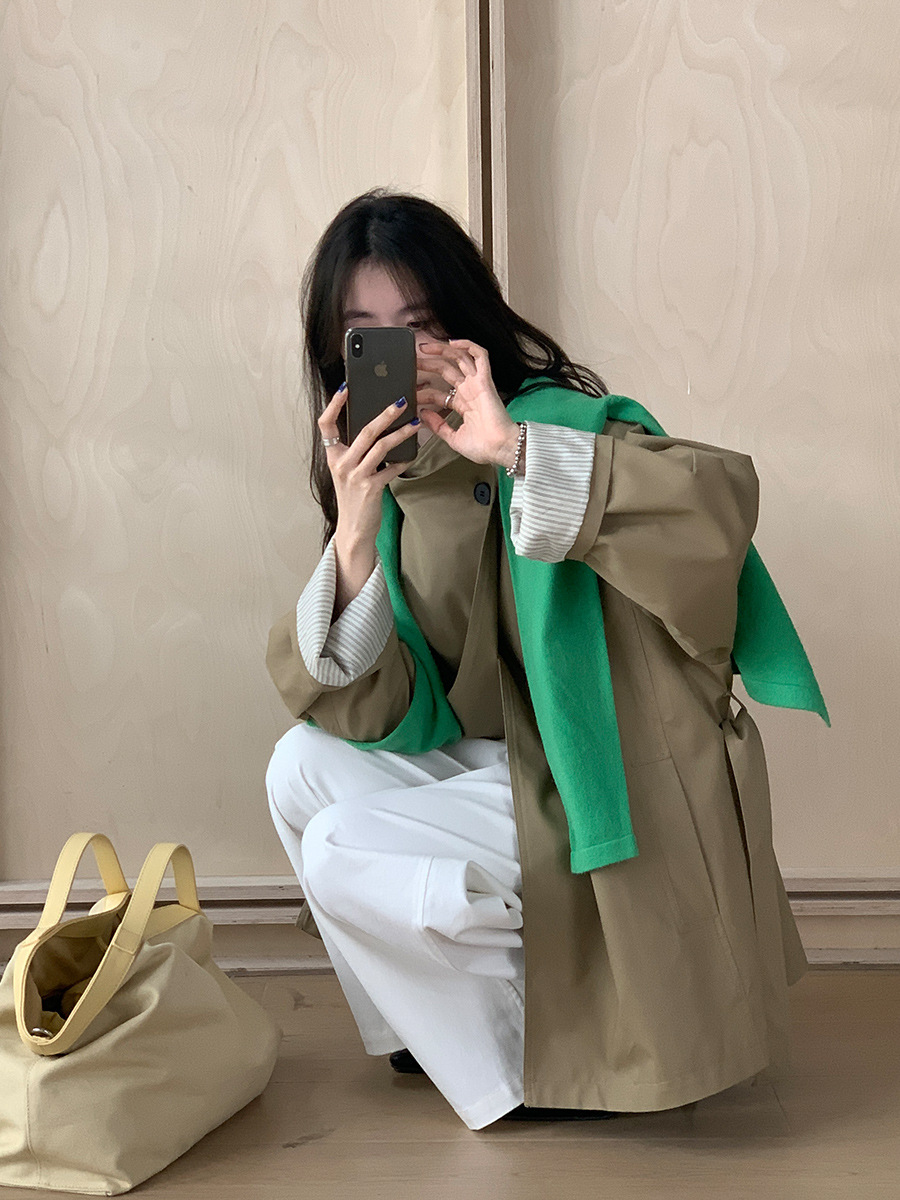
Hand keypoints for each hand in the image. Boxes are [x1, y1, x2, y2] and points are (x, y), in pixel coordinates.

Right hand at [318, 385, 417, 611]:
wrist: (354, 529)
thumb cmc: (354, 496)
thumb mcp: (349, 470)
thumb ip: (357, 450)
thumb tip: (378, 425)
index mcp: (333, 455)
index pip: (326, 424)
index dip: (334, 404)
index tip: (345, 388)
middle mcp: (341, 463)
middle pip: (364, 431)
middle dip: (385, 413)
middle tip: (401, 401)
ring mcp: (355, 476)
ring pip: (380, 447)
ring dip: (401, 434)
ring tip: (416, 424)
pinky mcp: (371, 488)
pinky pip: (391, 469)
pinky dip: (404, 461)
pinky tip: (414, 454)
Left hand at [416, 340, 519, 469]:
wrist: (499, 448)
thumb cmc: (483, 447)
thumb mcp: (453, 438)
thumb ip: (438, 426)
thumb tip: (423, 415)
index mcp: (463, 405)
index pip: (440, 392)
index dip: (424, 390)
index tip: (411, 391)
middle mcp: (470, 392)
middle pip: (447, 370)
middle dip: (429, 364)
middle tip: (413, 361)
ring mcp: (477, 384)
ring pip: (460, 358)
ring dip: (441, 350)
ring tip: (424, 347)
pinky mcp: (485, 381)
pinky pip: (480, 356)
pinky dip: (467, 345)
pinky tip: (452, 342)